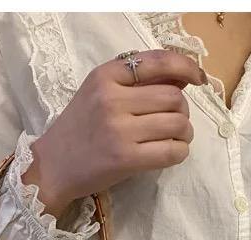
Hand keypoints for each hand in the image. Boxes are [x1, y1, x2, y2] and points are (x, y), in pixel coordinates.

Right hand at [20, 49, 206, 217]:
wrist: (52, 167)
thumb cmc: (79, 130)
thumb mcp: (100, 93)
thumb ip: (137, 83)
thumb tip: (184, 76)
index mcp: (106, 76)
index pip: (159, 62)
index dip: (187, 68)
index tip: (198, 80)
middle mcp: (112, 99)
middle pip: (174, 97)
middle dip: (183, 111)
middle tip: (174, 123)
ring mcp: (118, 130)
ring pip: (177, 123)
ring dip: (184, 133)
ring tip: (175, 139)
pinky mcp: (125, 159)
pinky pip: (171, 151)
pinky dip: (179, 152)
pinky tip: (171, 153)